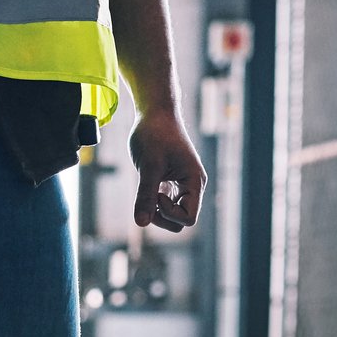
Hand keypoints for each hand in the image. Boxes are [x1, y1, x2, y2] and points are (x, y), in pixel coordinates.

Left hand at [129, 106, 206, 232]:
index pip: (189, 218)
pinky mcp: (171, 181)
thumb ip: (145, 195)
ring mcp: (182, 184)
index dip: (169, 214)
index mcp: (195, 182)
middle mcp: (192, 185)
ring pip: (172, 214)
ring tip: (145, 190)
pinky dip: (153, 201)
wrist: (155, 113)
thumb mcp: (148, 166)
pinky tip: (146, 185)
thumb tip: (141, 223)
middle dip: (161, 217)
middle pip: (180, 221)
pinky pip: (165, 203)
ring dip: (156, 210)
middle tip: (147, 197)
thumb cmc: (154, 135)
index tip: (156, 194)